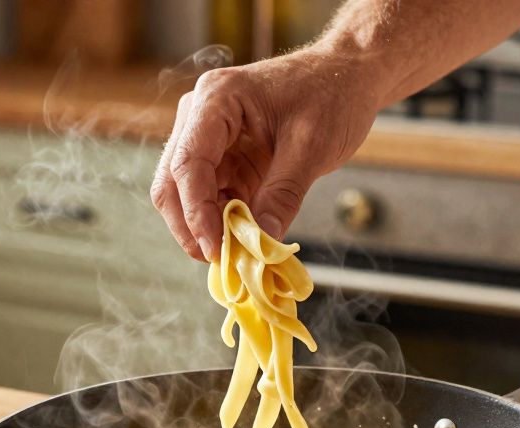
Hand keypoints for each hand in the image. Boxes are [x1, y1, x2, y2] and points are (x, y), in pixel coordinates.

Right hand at [151, 49, 378, 260]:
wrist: (346, 76)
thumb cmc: (332, 94)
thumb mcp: (312, 147)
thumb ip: (283, 194)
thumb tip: (261, 242)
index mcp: (217, 99)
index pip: (188, 163)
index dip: (196, 212)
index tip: (215, 249)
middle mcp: (201, 116)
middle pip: (173, 182)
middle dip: (191, 226)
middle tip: (220, 260)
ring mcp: (208, 138)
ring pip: (186, 195)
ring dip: (207, 228)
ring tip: (237, 254)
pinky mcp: (223, 158)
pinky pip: (213, 197)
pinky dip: (224, 222)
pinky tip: (245, 239)